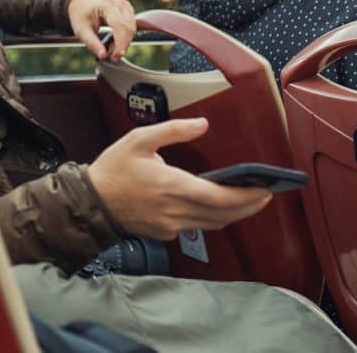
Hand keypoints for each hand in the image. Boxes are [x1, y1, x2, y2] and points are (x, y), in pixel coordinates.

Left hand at [67, 0, 135, 59]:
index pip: (120, 26)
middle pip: (128, 29)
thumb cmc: (80, 15)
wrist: (81, 3)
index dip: (120, 43)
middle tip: (110, 57)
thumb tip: (103, 56)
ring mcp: (126, 6)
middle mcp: (120, 3)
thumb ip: (92, 43)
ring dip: (123, 43)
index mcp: (108, 5)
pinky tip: (113, 42)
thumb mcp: (81, 30)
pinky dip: (124, 38)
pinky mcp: (129, 11)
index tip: (115, 57)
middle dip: (122, 46)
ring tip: (108, 48)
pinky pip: (131, 28)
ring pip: (132, 30)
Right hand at [86, 118, 271, 239]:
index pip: (220, 198)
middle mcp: (175, 210)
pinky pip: (197, 227)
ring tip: (247, 201)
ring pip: (213, 224)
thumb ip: (173, 130)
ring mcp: (171, 225)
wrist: (92, 201)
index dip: (247, 197)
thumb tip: (202, 124)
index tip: (264, 189)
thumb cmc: (114, 169)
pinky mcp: (165, 233)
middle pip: (224, 215)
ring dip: (233, 214)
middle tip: (264, 195)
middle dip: (248, 206)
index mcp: (172, 186)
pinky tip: (215, 207)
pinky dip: (212, 218)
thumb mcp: (139, 140)